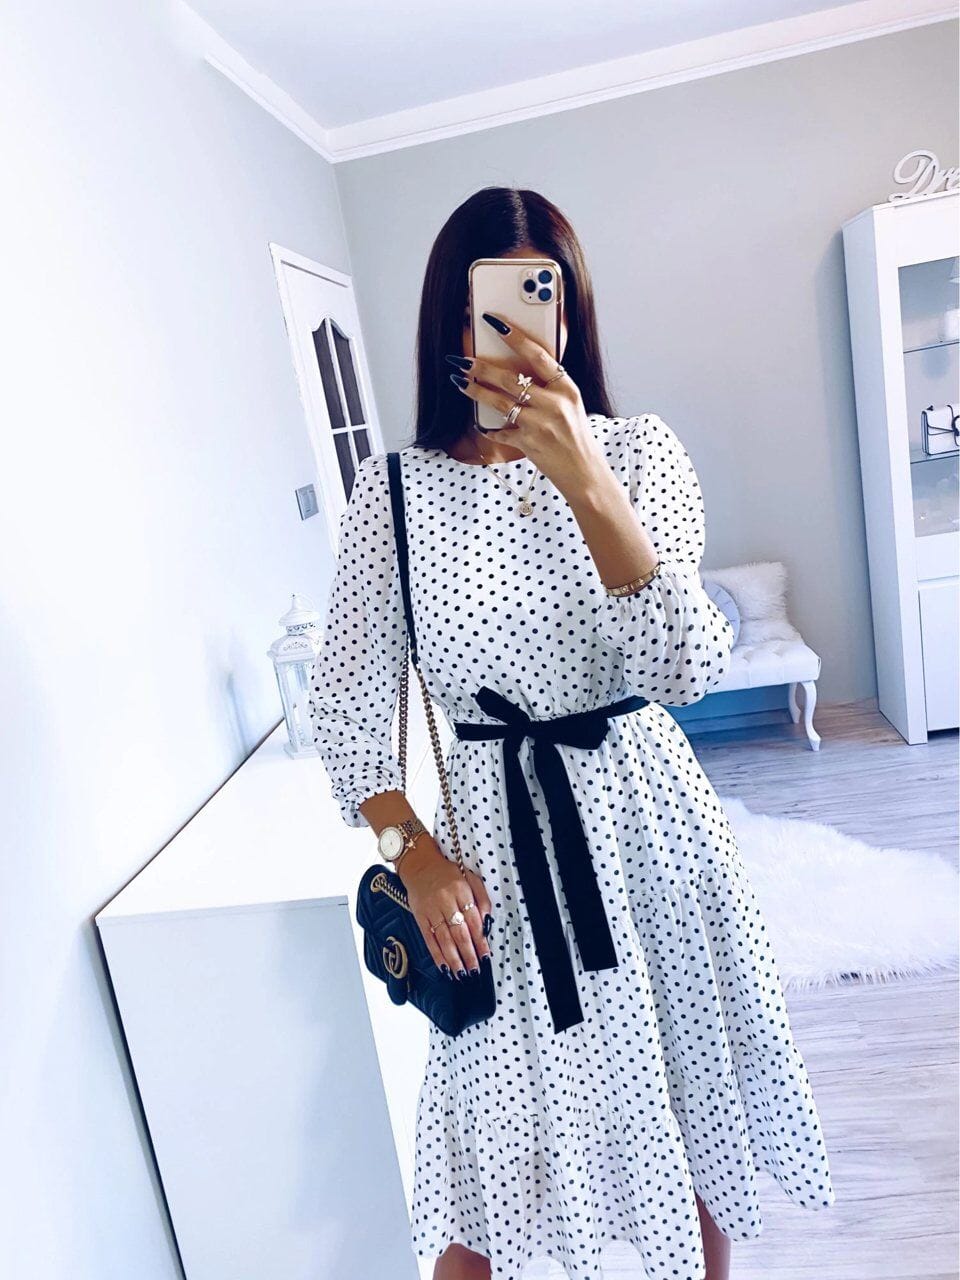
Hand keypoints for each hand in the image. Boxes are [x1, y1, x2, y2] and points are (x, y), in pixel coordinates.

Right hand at [396, 836, 493, 978]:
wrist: (420, 864)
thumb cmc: (448, 874)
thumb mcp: (470, 878)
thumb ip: (482, 899)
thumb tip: (487, 923)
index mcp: (462, 890)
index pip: (474, 920)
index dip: (480, 940)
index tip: (485, 955)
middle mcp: (446, 900)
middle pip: (459, 932)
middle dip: (468, 954)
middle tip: (474, 969)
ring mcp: (431, 909)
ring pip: (444, 938)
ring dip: (454, 958)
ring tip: (461, 973)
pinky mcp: (419, 915)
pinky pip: (429, 938)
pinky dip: (436, 954)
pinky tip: (443, 966)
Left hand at [446, 313, 609, 499]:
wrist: (584, 472)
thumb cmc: (575, 436)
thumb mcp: (571, 404)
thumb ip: (549, 387)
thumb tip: (516, 371)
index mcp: (566, 388)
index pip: (538, 355)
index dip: (515, 337)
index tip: (496, 323)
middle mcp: (554, 404)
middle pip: (510, 379)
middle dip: (481, 368)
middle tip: (462, 360)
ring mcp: (540, 424)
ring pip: (499, 402)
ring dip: (476, 391)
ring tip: (460, 382)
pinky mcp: (528, 443)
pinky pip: (500, 432)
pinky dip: (489, 429)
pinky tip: (480, 424)